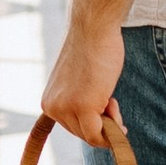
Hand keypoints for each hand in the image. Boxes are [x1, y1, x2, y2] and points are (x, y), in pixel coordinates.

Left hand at [41, 19, 126, 144]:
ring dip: (109, 124)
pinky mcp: (82, 106)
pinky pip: (97, 137)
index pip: (73, 127)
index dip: (93, 121)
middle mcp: (52, 108)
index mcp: (49, 102)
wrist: (94, 27)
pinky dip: (112, 132)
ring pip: (91, 137)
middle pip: (82, 133)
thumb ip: (80, 101)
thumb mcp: (79, 83)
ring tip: (112, 98)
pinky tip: (115, 108)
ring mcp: (66, 108)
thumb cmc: (92, 48)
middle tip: (111, 100)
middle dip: (101, 122)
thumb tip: (97, 124)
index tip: (105, 107)